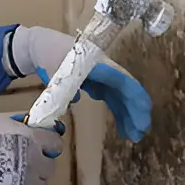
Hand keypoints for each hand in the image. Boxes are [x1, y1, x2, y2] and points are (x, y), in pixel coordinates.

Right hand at [0, 114, 64, 184]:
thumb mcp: (0, 121)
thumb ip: (23, 121)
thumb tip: (39, 124)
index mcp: (33, 140)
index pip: (56, 143)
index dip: (48, 145)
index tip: (40, 147)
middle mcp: (36, 162)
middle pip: (50, 166)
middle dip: (40, 164)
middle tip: (24, 164)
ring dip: (35, 182)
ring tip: (17, 180)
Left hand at [9, 26, 151, 141]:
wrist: (43, 46)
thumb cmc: (49, 56)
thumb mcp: (53, 68)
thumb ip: (64, 83)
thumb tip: (77, 98)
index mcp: (98, 64)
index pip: (123, 82)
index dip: (135, 101)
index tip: (142, 120)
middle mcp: (106, 69)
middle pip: (126, 91)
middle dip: (135, 113)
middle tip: (138, 136)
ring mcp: (104, 76)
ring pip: (121, 97)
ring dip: (128, 116)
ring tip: (132, 137)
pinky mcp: (98, 83)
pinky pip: (113, 99)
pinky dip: (118, 113)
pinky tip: (122, 128)